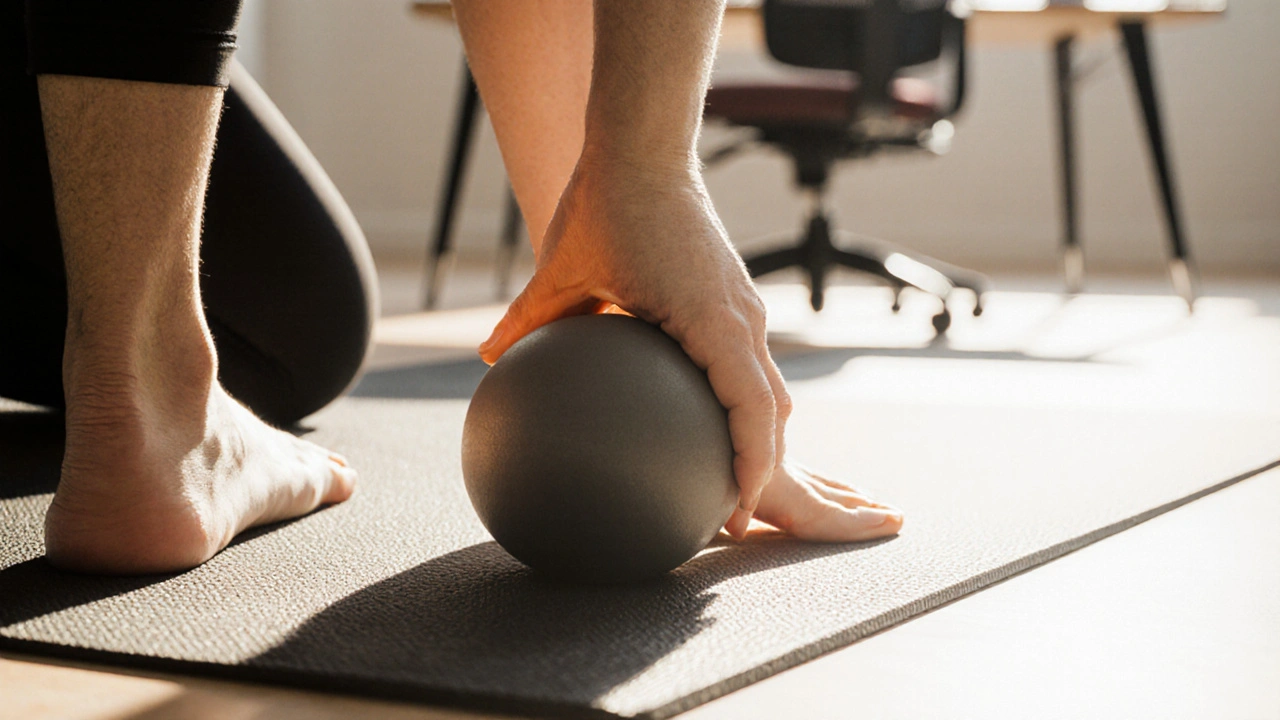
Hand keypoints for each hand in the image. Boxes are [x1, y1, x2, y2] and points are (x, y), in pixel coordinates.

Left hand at [478, 156, 788, 537]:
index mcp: (711, 319)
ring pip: (769, 389)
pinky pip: (749, 362)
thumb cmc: (607, 202)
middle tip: (731, 515)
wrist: (646, 147)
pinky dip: (742, 402)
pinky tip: (704, 421)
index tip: (737, 509)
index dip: (752, 465)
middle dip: (763, 467)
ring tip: (729, 480)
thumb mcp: (561, 267)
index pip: (752, 408)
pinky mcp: (734, 297)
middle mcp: (741, 317)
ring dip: (758, 436)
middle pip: (774, 410)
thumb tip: (487, 358)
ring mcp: (744, 307)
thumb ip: (529, 320)